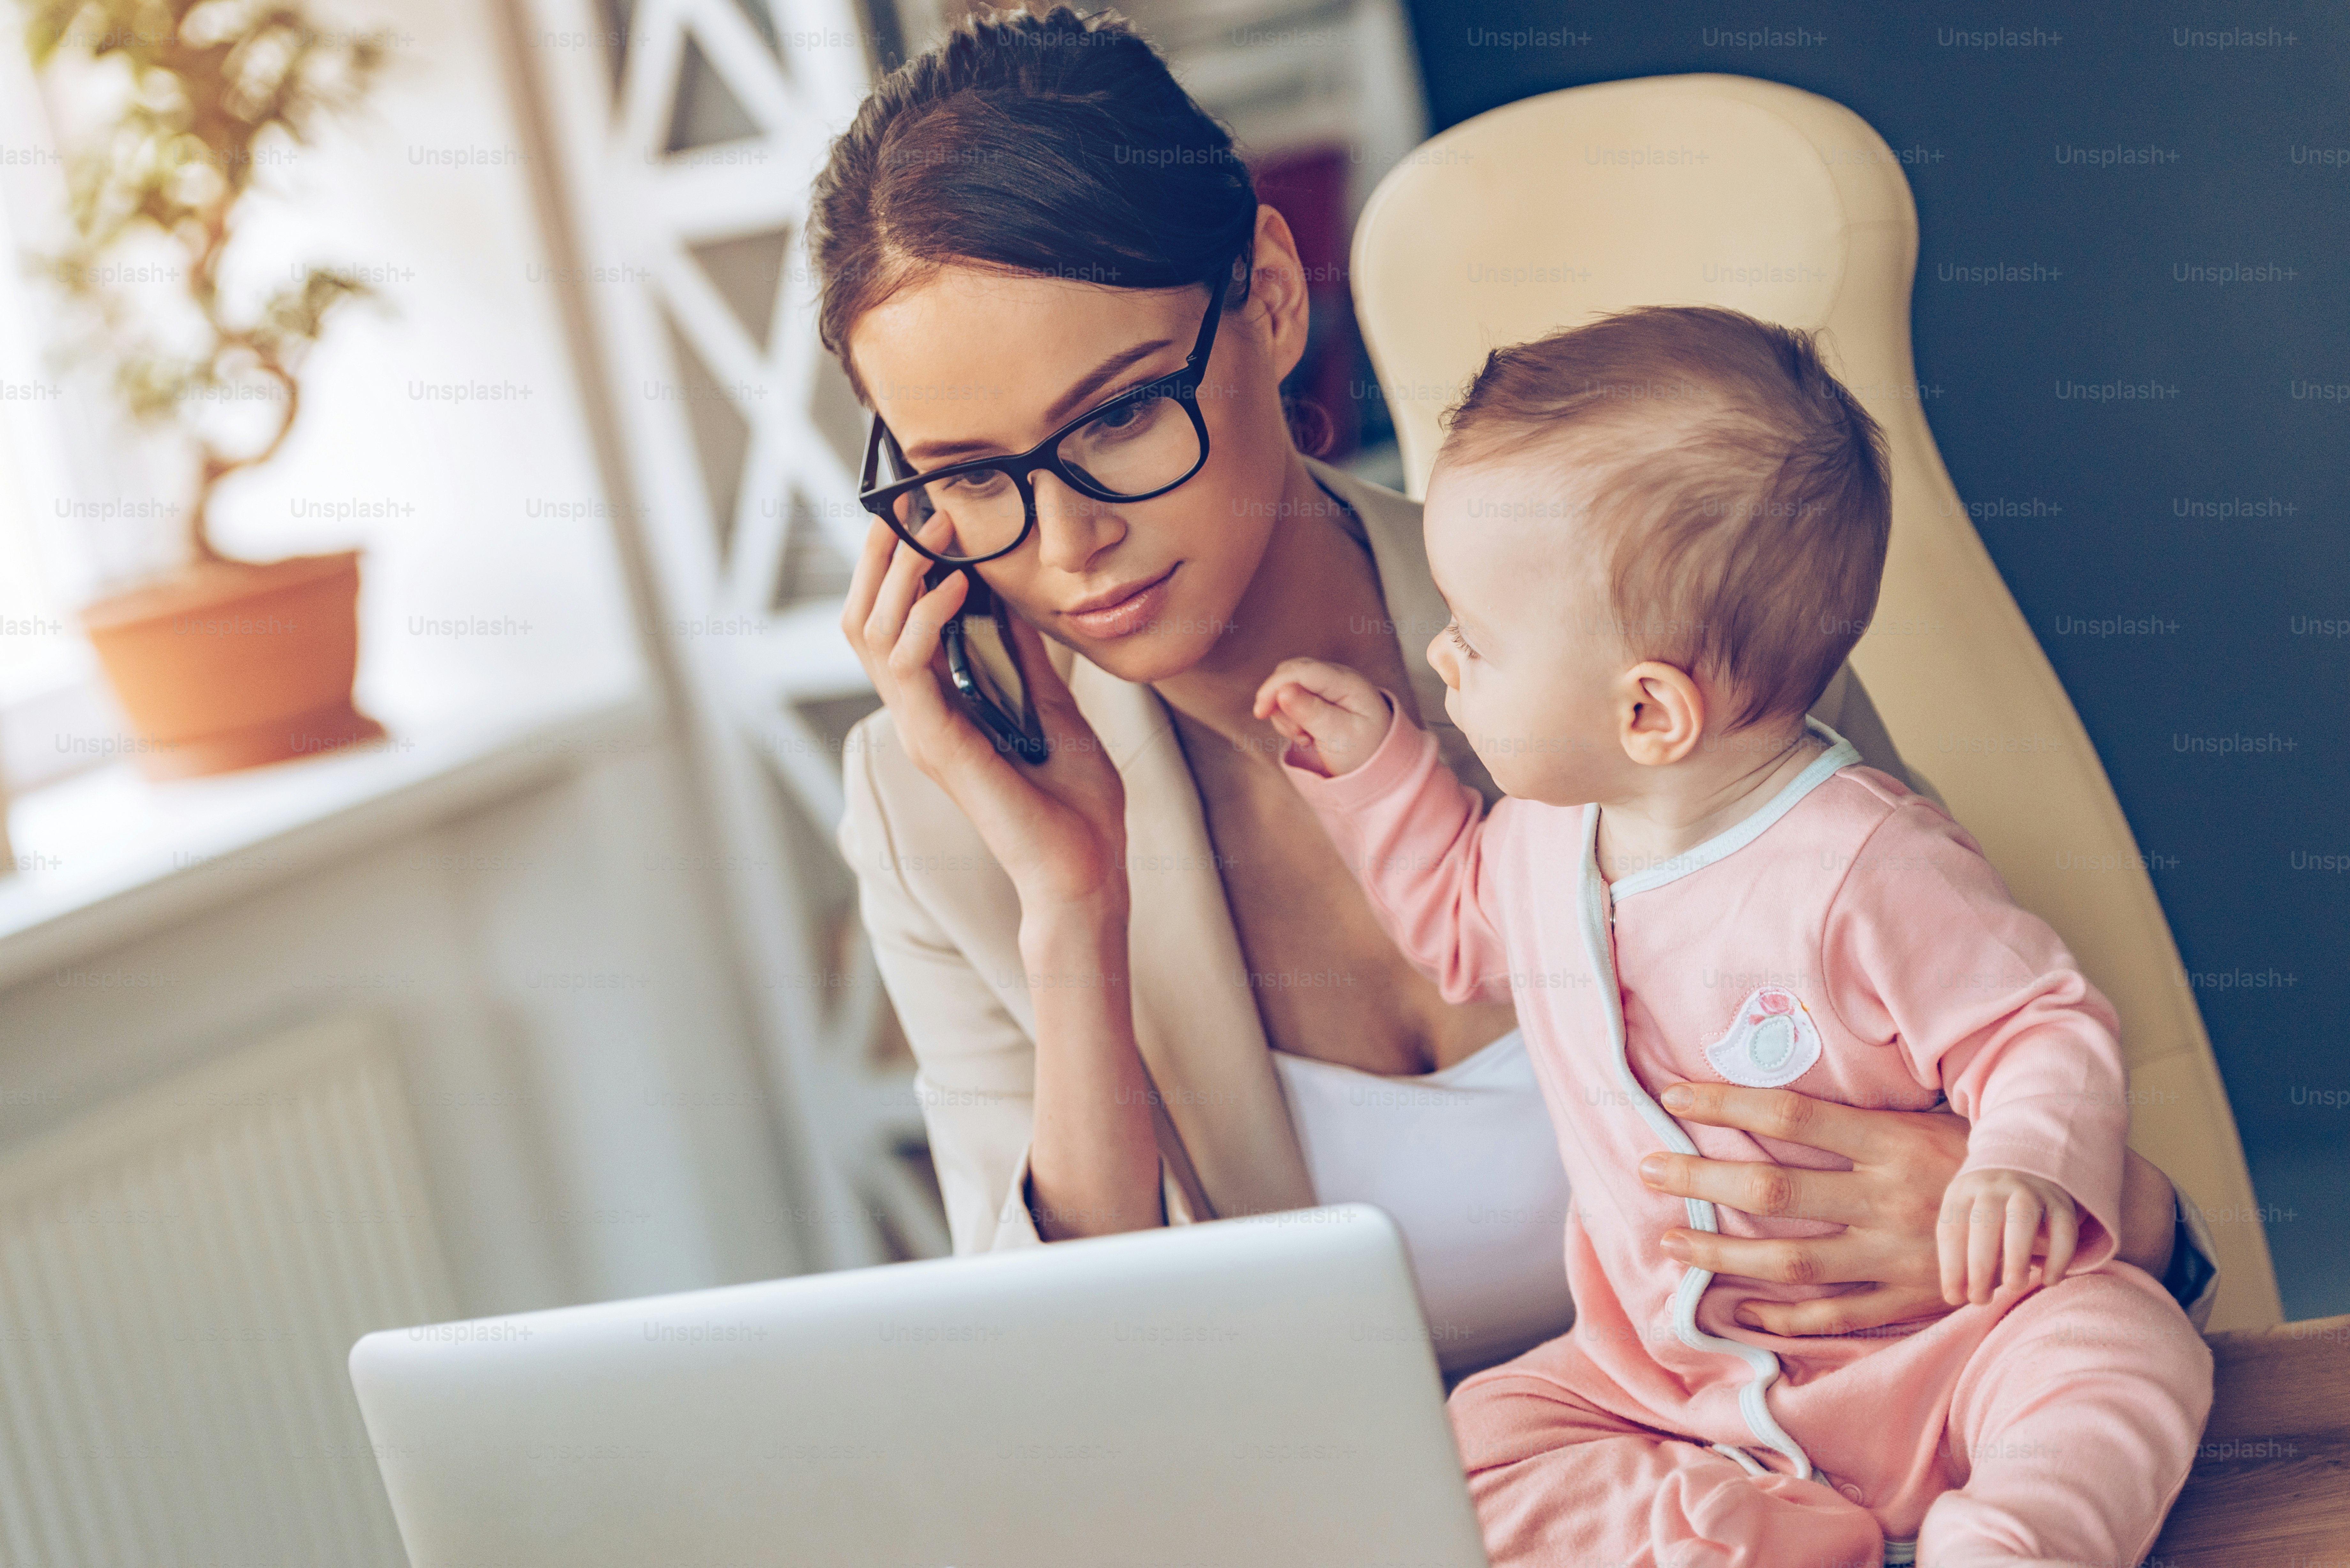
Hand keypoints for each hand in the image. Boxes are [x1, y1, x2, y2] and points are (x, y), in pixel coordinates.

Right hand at [843, 515, 1126, 907]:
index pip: (892, 625)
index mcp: (941, 708)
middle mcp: (920, 717)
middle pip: (865, 621)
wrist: (1086, 869)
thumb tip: (1012, 600)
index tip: (928, 516)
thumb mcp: (1052, 708)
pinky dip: (926, 620)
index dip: (899, 569)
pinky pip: (909, 669)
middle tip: (915, 508)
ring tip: (936, 532)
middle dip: (884, 559)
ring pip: (872, 636)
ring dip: (901, 576)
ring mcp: (922, 731)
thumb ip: (1024, 659)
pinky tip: (957, 588)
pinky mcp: (937, 746)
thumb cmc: (1074, 802)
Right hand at [1251, 657, 1391, 777]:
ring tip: (1306, 737)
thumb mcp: (1338, 737)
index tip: (1260, 712)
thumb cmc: (1364, 753)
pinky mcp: (1320, 696)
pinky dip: (1291, 718)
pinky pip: (1291, 699)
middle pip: (1291, 673)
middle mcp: (1338, 677)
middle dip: (1280, 702)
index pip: (1302, 671)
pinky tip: (1307, 735)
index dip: (1275, 687)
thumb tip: (1283, 690)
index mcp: (1348, 682)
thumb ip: (1311, 712)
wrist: (1379, 767)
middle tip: (1296, 733)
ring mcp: (1328, 685)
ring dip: (1286, 714)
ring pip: (1288, 686)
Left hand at [1638, 1082, 1968, 1335]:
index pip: (1791, 1116)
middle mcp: (1885, 1198)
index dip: (1728, 1104)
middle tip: (1646, 1170)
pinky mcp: (1905, 1298)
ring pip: (1789, 1259)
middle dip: (1701, 1180)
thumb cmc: (1976, 1156)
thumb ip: (1859, 1117)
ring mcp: (1893, 1254)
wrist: (2056, 1217)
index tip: (1674, 1096)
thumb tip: (1777, 1097)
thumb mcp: (1926, 1119)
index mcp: (1890, 1143)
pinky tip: (1740, 1309)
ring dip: (1721, 1255)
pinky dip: (1783, 1318)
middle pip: (1774, 1189)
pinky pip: (1834, 1314)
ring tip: (1669, 1243)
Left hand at [1938, 1167, 2078, 1306]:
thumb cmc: (1986, 1214)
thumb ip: (1962, 1258)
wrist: (2025, 1171)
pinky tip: (2050, 1281)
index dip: (1952, 1265)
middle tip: (1980, 1299)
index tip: (1954, 1297)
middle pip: (1984, 1222)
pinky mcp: (2061, 1203)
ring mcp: (2029, 1191)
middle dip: (1980, 1264)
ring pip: (2022, 1218)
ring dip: (2016, 1255)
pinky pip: (2063, 1228)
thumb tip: (1956, 1295)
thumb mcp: (1966, 1225)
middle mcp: (1994, 1187)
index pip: (1952, 1229)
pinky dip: (2059, 1256)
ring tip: (2013, 1287)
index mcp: (1962, 1192)